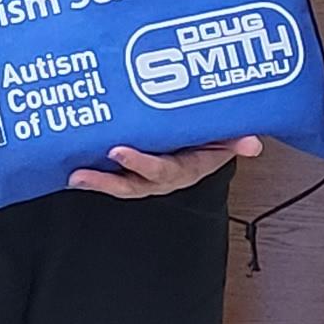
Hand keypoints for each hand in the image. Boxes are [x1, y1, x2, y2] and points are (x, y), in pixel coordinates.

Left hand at [70, 136, 257, 201]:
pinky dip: (92, 175)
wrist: (207, 144)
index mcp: (184, 170)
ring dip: (95, 182)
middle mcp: (161, 178)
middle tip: (84, 173)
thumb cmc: (212, 139)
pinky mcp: (131, 172)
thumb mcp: (226, 138)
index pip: (162, 170)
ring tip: (73, 176)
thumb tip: (254, 144)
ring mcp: (144, 177)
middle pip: (133, 185)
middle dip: (108, 181)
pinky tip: (70, 167)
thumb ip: (236, 139)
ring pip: (118, 184)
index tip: (118, 150)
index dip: (139, 163)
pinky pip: (110, 176)